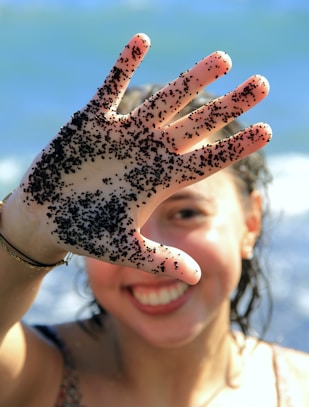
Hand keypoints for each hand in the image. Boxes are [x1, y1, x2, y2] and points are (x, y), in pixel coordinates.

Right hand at [20, 33, 270, 283]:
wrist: (46, 218)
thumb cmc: (86, 233)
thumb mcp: (123, 249)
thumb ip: (158, 259)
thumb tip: (195, 278)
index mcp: (159, 180)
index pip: (206, 160)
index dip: (236, 146)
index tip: (267, 130)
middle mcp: (148, 153)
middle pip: (196, 124)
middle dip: (228, 105)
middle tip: (262, 85)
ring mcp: (123, 135)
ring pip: (164, 101)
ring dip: (192, 80)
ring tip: (225, 59)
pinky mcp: (91, 122)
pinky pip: (110, 89)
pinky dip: (123, 67)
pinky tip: (142, 42)